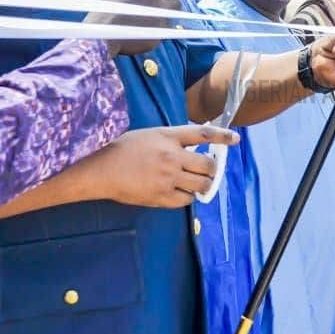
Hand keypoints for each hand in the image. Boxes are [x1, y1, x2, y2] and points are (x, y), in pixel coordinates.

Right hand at [87, 0, 182, 56]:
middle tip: (160, 6)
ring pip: (169, 20)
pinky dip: (153, 33)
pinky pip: (159, 34)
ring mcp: (162, 25)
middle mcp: (162, 7)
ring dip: (161, 19)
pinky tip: (139, 32)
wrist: (104, 33)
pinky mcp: (157, 40)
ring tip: (145, 21)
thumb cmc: (108, 9)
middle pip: (177, 4)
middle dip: (171, 5)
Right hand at [88, 125, 238, 207]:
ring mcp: (167, 178)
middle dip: (211, 168)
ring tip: (198, 183)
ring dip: (204, 185)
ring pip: (201, 185)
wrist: (99, 169)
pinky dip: (189, 197)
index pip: (204, 133)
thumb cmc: (120, 149)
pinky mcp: (161, 196)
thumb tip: (194, 147)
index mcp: (168, 136)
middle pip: (208, 164)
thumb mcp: (149, 135)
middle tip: (207, 170)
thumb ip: (173, 140)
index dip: (223, 136)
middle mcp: (172, 156)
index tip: (235, 139)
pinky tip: (182, 193)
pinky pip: (186, 200)